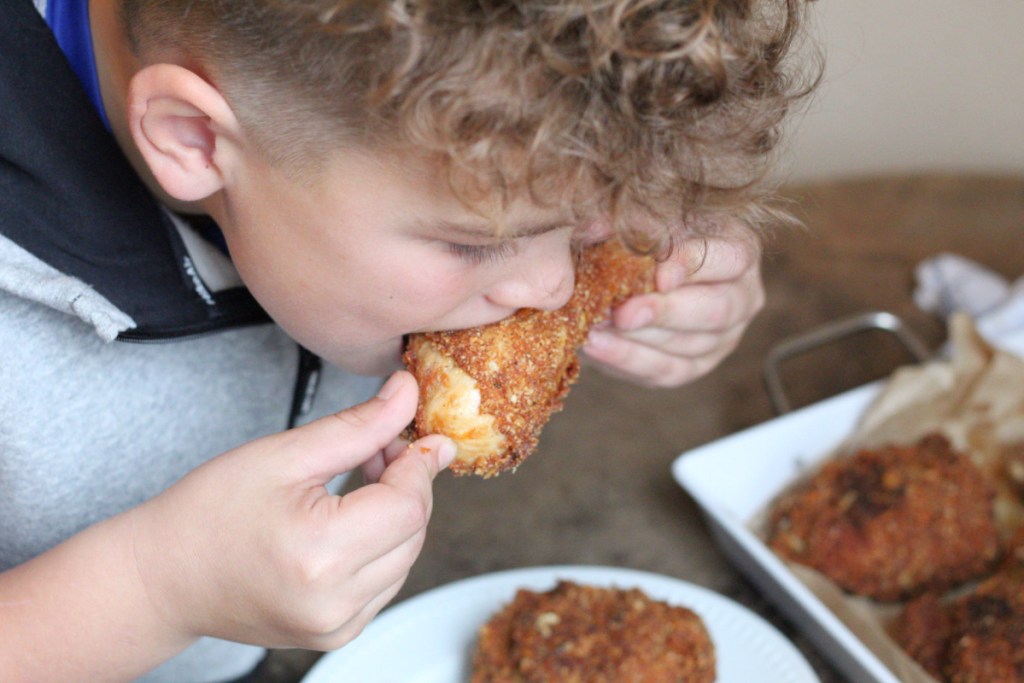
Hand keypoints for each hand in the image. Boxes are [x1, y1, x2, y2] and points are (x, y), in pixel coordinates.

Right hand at [129, 370, 454, 650]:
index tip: (412, 432)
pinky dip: (383, 545)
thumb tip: (409, 394)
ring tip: (360, 479)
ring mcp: (336, 625)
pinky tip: (352, 518)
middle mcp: (334, 601)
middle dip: (408, 482)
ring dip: (398, 514)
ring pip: (406, 556)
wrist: (163, 576)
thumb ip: (359, 425)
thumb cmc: (209, 511)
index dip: (417, 462)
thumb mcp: (284, 454)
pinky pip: (386, 581)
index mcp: (319, 553)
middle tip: (379, 446)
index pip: (409, 504)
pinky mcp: (336, 633)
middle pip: (414, 531)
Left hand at [582, 220, 764, 387]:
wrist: (623, 277)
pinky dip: (628, 358)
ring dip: (639, 337)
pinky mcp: (694, 365)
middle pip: (716, 310)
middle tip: (623, 312)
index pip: (731, 258)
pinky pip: (667, 370)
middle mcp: (741, 296)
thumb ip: (626, 221)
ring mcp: (723, 337)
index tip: (658, 274)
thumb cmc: (638, 237)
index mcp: (738, 249)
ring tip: (595, 325)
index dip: (694, 265)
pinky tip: (595, 344)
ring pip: (690, 344)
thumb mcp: (636, 219)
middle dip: (665, 312)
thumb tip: (600, 227)